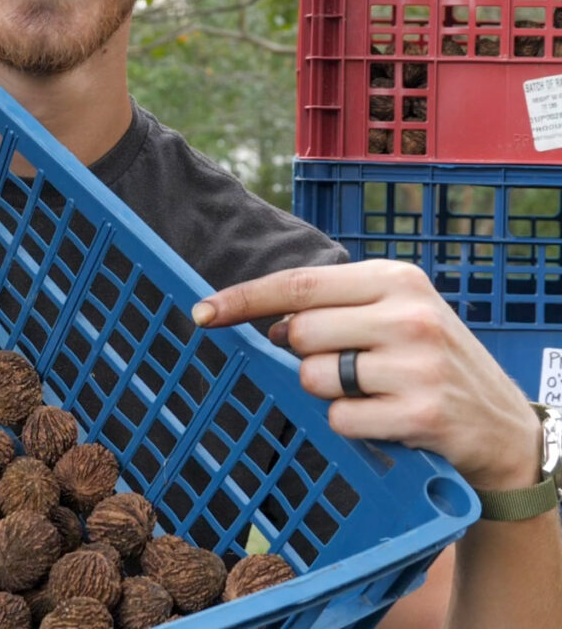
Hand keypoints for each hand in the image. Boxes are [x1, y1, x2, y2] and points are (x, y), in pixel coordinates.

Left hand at [191, 259, 541, 491]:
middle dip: (305, 354)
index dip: (244, 298)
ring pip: (314, 378)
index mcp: (395, 278)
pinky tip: (387, 420)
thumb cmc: (432, 361)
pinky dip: (350, 425)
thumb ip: (335, 309)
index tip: (202, 311)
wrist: (504, 427)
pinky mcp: (421, 413)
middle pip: (300, 333)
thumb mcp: (395, 315)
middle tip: (348, 364)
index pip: (299, 282)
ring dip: (328, 393)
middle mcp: (408, 314)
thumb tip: (270, 324)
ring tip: (376, 392)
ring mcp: (416, 364)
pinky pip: (339, 419)